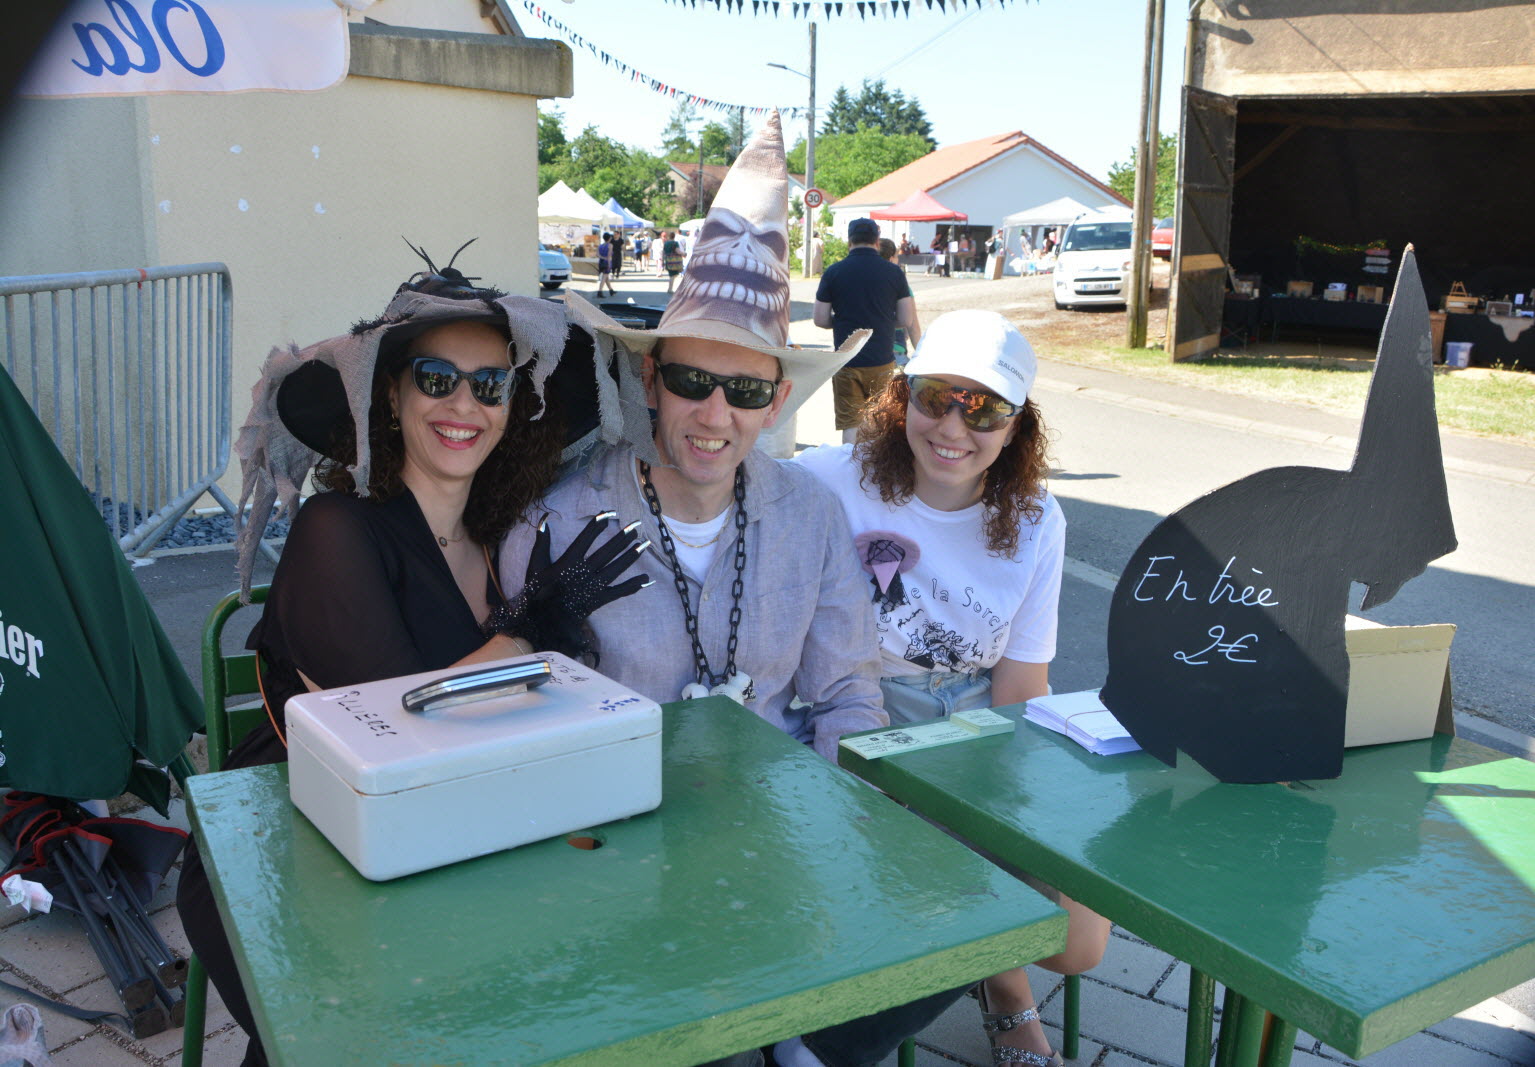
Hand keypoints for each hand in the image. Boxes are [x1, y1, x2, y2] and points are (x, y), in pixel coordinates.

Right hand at [484, 512, 650, 661]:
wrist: (544, 621)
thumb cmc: (538, 592)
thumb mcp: (536, 565)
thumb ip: (542, 542)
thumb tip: (544, 519)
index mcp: (569, 561)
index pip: (587, 537)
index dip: (599, 524)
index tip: (610, 513)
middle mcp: (585, 571)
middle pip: (608, 551)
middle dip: (623, 537)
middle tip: (636, 525)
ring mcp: (594, 586)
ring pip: (617, 567)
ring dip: (631, 555)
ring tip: (644, 544)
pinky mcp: (600, 599)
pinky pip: (620, 591)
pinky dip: (633, 585)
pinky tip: (646, 578)